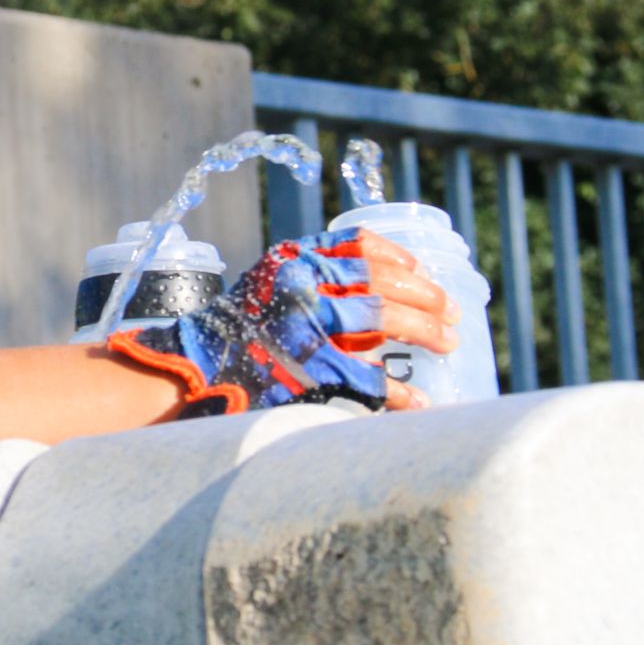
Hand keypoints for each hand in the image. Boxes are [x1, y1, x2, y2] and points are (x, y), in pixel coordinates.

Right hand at [106, 233, 459, 415]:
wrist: (191, 377)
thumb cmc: (233, 338)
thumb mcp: (267, 291)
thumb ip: (310, 284)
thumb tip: (380, 292)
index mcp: (292, 260)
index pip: (358, 244)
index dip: (398, 256)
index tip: (422, 269)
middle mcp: (300, 284)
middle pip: (380, 280)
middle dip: (426, 296)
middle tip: (452, 313)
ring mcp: (306, 326)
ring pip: (384, 317)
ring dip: (426, 330)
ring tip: (449, 342)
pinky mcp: (311, 370)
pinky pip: (372, 377)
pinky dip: (401, 392)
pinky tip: (421, 400)